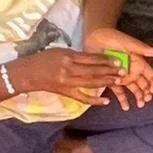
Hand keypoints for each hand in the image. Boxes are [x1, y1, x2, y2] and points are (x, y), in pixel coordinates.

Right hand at [12, 47, 138, 106]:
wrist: (29, 74)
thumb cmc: (44, 59)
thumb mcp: (60, 51)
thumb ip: (77, 55)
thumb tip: (95, 58)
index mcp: (68, 57)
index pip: (91, 59)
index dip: (105, 60)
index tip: (117, 61)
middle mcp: (69, 71)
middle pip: (94, 72)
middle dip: (110, 72)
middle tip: (123, 72)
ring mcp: (68, 83)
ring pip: (91, 84)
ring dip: (106, 83)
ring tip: (119, 82)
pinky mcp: (66, 93)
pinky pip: (83, 98)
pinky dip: (95, 101)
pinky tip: (106, 101)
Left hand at [84, 26, 152, 109]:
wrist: (94, 37)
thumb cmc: (112, 37)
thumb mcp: (128, 42)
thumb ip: (142, 49)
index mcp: (139, 62)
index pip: (151, 75)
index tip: (152, 90)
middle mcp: (132, 70)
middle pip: (143, 85)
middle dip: (146, 93)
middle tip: (145, 100)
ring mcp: (122, 76)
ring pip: (133, 89)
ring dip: (137, 97)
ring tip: (139, 105)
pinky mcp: (111, 79)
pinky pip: (118, 91)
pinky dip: (122, 99)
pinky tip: (125, 107)